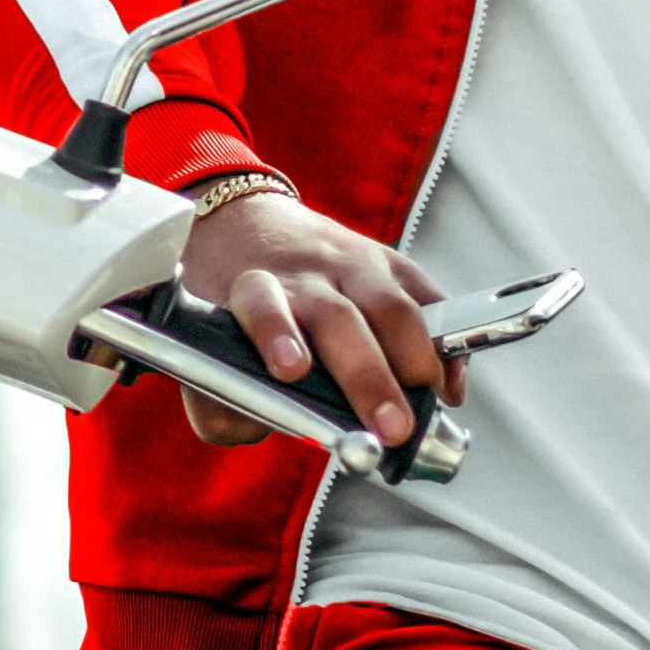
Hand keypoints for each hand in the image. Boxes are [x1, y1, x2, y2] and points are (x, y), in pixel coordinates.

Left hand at [173, 187, 454, 451]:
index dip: (278, 334)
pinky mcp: (389, 262)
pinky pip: (429, 299)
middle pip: (340, 320)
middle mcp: (305, 273)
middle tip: (390, 427)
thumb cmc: (228, 296)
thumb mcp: (201, 343)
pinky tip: (449, 384)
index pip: (263, 305)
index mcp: (253, 290)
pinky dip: (446, 344)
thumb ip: (217, 402)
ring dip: (415, 360)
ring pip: (391, 307)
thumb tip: (256, 429)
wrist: (245, 221)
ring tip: (425, 406)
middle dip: (369, 377)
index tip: (291, 369)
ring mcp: (352, 264)